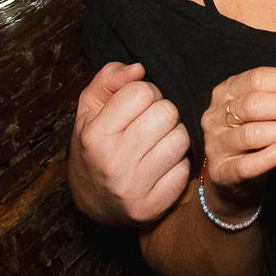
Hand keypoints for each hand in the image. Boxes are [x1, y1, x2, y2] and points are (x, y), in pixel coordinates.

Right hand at [70, 63, 190, 226]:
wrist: (93, 203)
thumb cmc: (94, 147)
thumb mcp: (90, 110)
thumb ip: (109, 79)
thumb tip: (139, 68)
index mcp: (95, 135)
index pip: (141, 92)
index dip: (144, 93)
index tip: (136, 106)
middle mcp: (113, 163)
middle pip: (167, 112)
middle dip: (162, 112)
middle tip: (149, 124)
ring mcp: (134, 188)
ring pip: (181, 138)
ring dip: (173, 136)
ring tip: (156, 143)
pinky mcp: (154, 207)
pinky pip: (185, 169)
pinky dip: (177, 164)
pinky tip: (160, 166)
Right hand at [201, 62, 275, 206]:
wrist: (231, 176)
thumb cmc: (251, 135)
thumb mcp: (264, 106)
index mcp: (227, 92)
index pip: (257, 79)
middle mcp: (217, 115)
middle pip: (253, 104)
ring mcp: (217, 144)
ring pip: (251, 133)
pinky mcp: (221, 171)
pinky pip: (246, 165)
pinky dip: (271, 156)